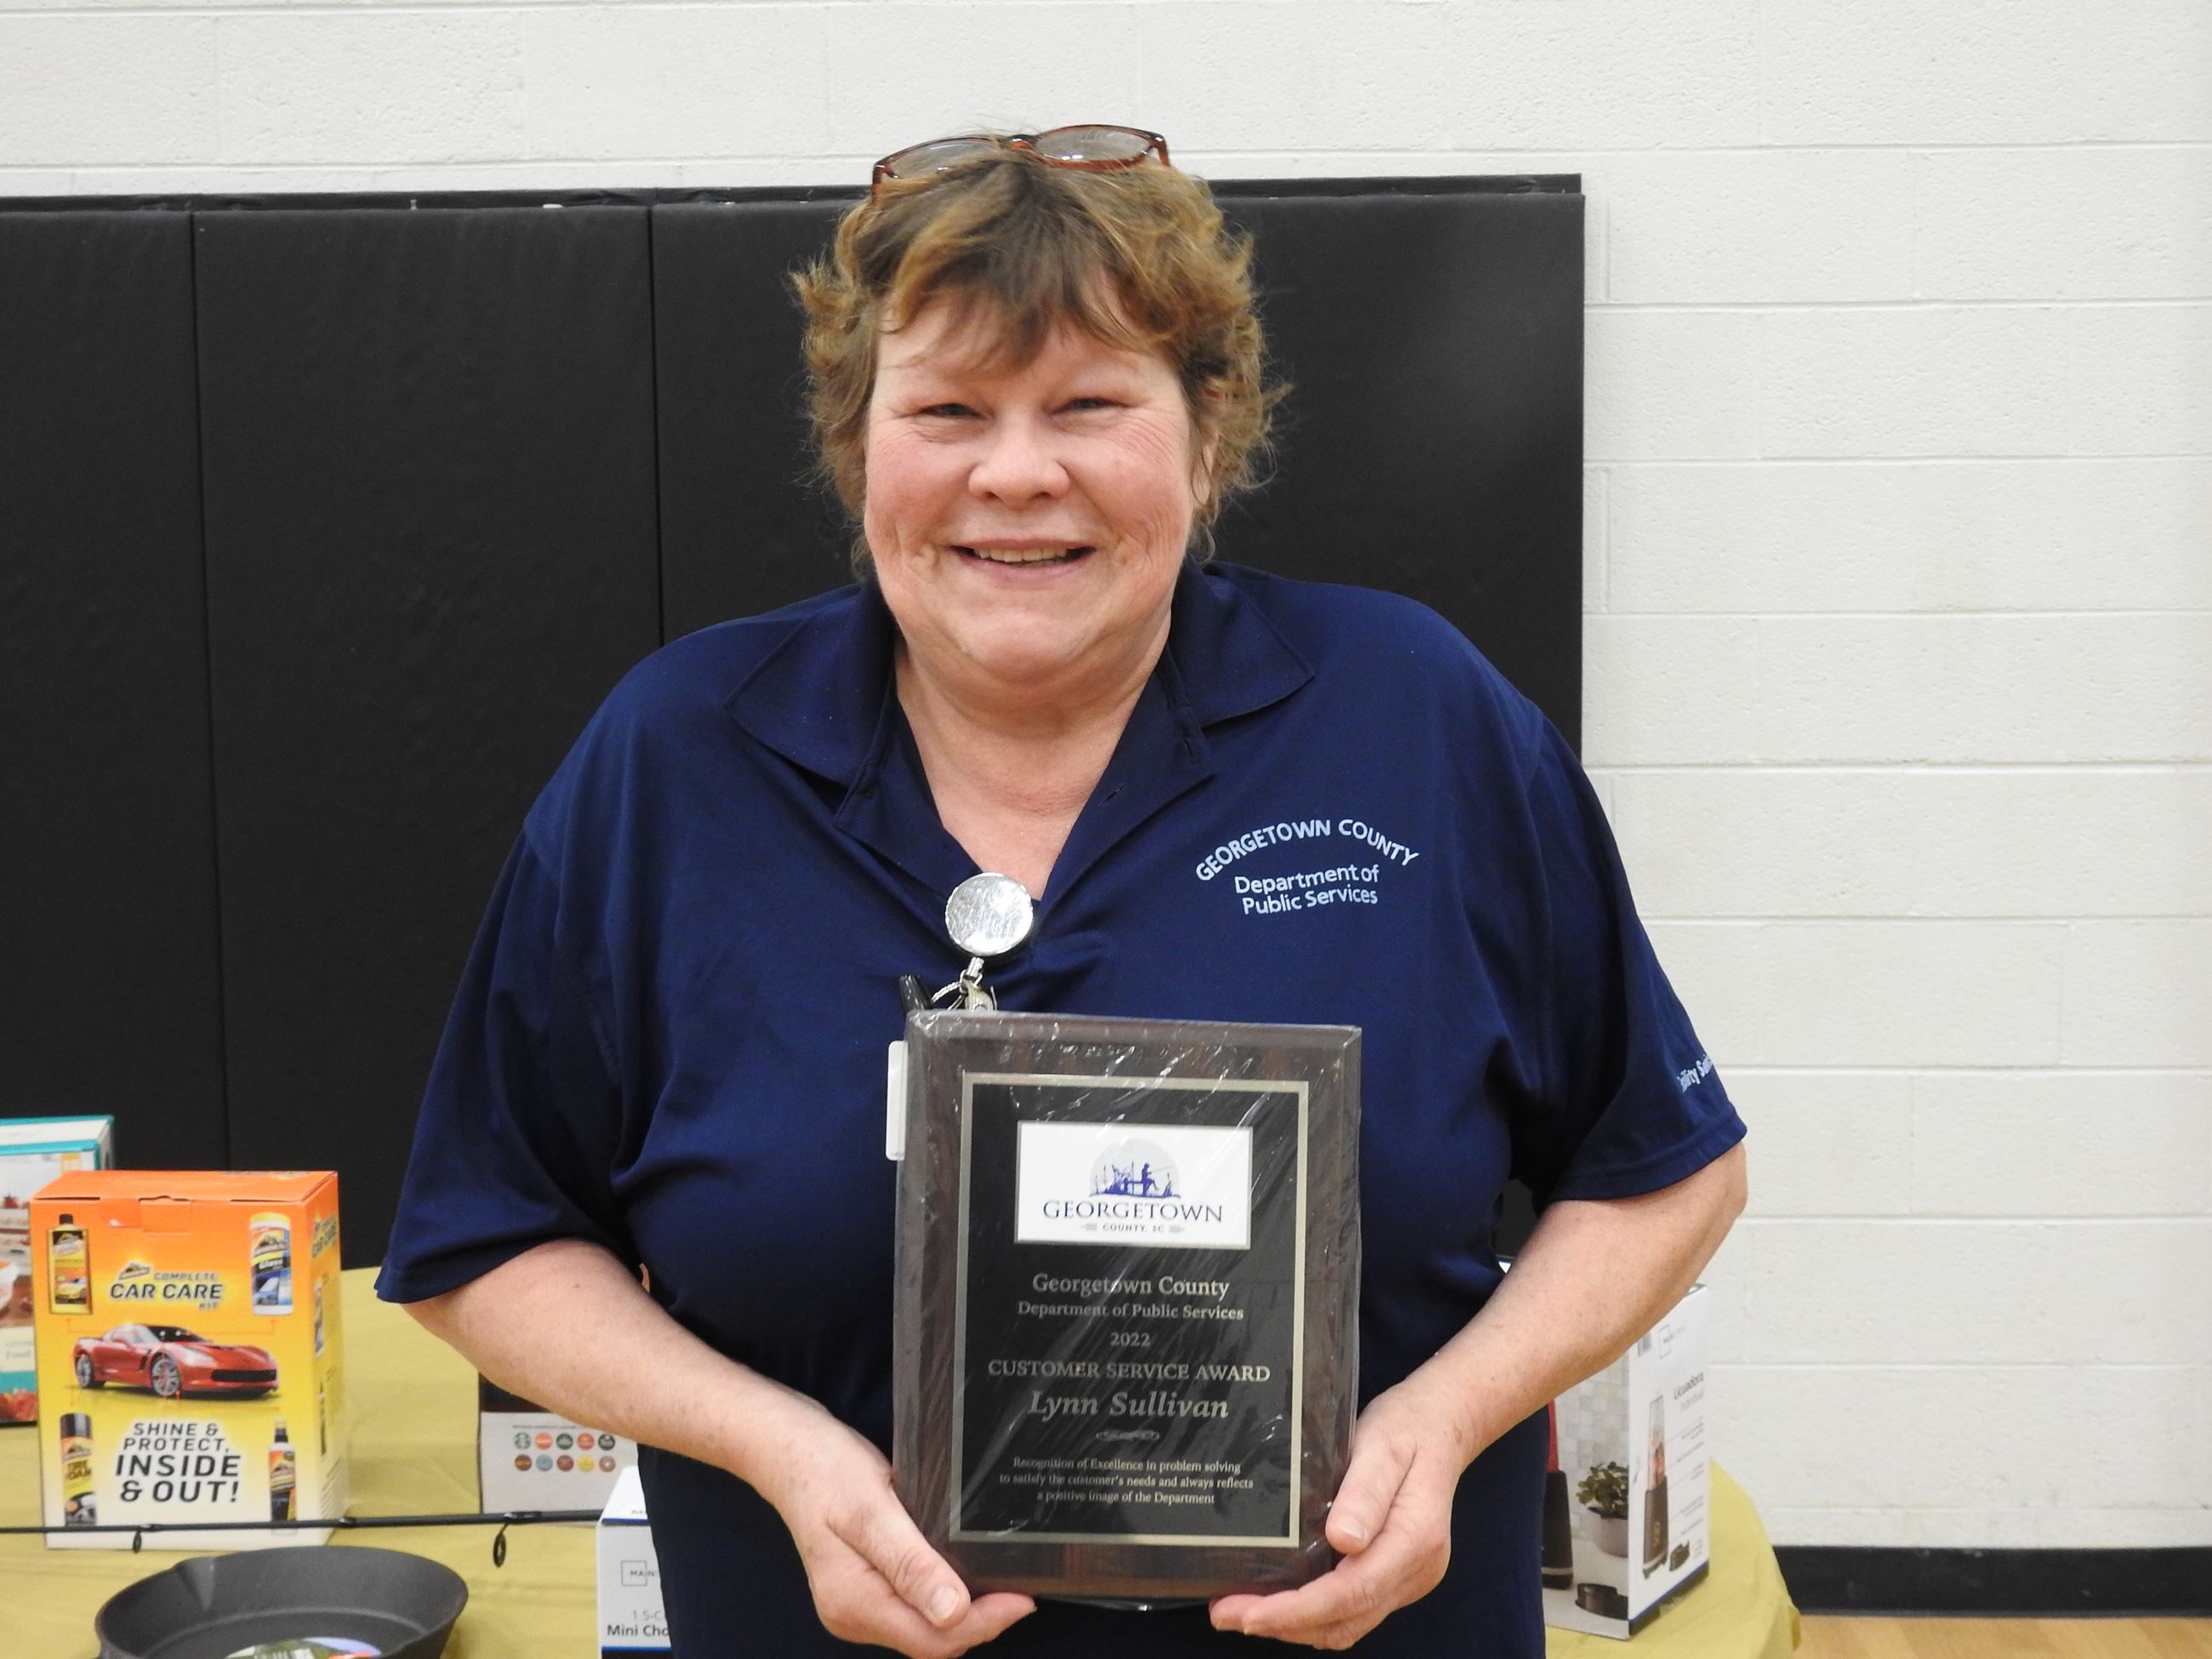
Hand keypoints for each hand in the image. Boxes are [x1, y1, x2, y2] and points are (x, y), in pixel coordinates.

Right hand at [754, 1402, 1034, 1656]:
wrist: (790, 1449)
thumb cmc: (828, 1471)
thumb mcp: (873, 1511)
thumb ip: (911, 1564)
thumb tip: (952, 1613)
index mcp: (853, 1602)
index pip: (932, 1638)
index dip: (983, 1622)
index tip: (1023, 1597)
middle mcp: (852, 1615)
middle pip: (930, 1641)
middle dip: (978, 1621)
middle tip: (1019, 1586)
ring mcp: (855, 1605)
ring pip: (923, 1629)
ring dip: (961, 1613)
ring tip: (998, 1581)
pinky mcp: (862, 1590)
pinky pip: (911, 1609)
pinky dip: (941, 1598)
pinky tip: (960, 1573)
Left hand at [1209, 1380, 1475, 1648]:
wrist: (1441, 1424)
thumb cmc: (1409, 1429)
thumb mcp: (1383, 1447)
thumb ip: (1366, 1493)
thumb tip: (1343, 1541)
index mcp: (1414, 1542)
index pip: (1351, 1593)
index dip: (1297, 1611)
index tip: (1250, 1614)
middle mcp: (1415, 1571)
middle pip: (1346, 1619)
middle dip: (1284, 1625)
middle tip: (1226, 1613)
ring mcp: (1408, 1578)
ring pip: (1348, 1623)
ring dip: (1296, 1625)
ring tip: (1242, 1611)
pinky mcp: (1396, 1575)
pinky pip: (1353, 1609)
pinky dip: (1315, 1614)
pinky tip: (1281, 1600)